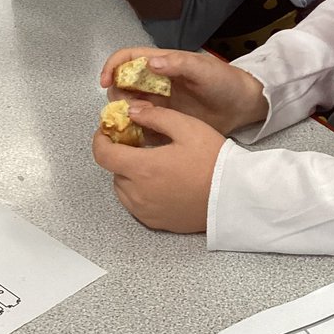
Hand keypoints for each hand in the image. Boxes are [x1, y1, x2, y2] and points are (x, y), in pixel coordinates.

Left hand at [92, 102, 223, 231]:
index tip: (107, 131)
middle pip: (114, 171)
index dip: (100, 140)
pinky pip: (136, 205)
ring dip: (130, 174)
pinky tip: (161, 182)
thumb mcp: (187, 127)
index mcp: (142, 167)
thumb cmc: (213, 160)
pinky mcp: (155, 222)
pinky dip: (140, 192)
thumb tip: (131, 112)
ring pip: (123, 189)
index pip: (102, 154)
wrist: (232, 196)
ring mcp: (145, 210)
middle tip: (140, 144)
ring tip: (153, 163)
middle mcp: (138, 193)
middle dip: (121, 155)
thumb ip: (155, 116)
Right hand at [100, 47, 268, 136]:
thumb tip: (150, 62)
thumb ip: (179, 64)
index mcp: (162, 64)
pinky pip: (141, 128)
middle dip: (118, 98)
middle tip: (131, 112)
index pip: (127, 59)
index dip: (112, 67)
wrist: (243, 107)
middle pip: (122, 86)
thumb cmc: (225, 81)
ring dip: (125, 117)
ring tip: (139, 125)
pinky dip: (136, 133)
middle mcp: (155, 83)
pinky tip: (142, 140)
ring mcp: (159, 104)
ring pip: (128, 108)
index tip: (105, 83)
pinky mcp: (165, 123)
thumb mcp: (204, 69)